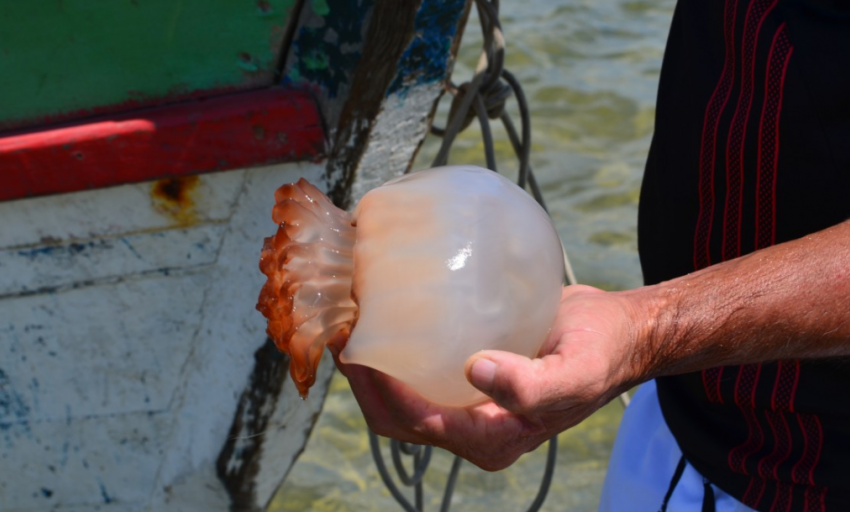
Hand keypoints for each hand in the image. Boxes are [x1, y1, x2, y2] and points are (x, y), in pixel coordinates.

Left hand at [333, 285, 642, 470]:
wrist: (617, 334)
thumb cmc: (601, 354)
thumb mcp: (575, 373)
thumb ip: (531, 385)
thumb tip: (473, 371)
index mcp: (490, 439)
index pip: (414, 422)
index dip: (375, 390)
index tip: (352, 346)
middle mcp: (471, 425)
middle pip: (395, 415)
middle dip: (359, 380)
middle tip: (338, 328)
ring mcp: (466, 401)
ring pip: (400, 392)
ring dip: (370, 363)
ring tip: (349, 318)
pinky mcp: (466, 373)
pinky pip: (418, 367)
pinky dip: (394, 346)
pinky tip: (382, 309)